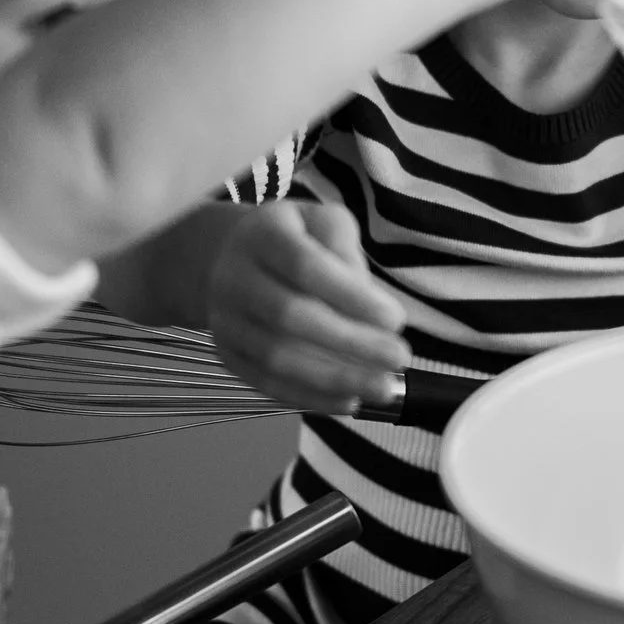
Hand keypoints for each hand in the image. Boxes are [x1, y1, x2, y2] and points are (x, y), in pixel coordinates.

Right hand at [205, 202, 409, 414]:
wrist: (233, 259)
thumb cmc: (296, 238)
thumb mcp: (324, 223)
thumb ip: (347, 253)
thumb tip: (371, 308)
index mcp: (263, 234)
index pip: (305, 267)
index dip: (351, 296)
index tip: (396, 320)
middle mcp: (234, 277)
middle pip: (290, 315)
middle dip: (351, 342)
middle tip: (399, 358)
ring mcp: (225, 319)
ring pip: (277, 357)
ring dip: (335, 378)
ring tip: (382, 388)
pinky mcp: (227, 353)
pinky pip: (266, 382)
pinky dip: (310, 397)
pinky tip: (349, 400)